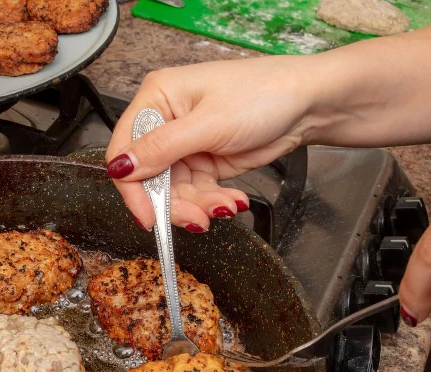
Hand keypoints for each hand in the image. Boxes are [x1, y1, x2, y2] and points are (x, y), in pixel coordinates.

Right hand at [105, 57, 318, 230]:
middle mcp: (166, 123)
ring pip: (174, 191)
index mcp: (157, 99)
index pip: (125, 150)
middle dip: (174, 203)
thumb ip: (162, 148)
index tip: (148, 217)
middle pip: (150, 178)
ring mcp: (185, 145)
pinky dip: (213, 203)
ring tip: (224, 208)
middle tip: (197, 219)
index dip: (133, 187)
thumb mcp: (209, 123)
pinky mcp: (205, 163)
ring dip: (198, 206)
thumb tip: (121, 167)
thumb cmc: (264, 94)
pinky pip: (196, 193)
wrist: (309, 103)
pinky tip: (232, 201)